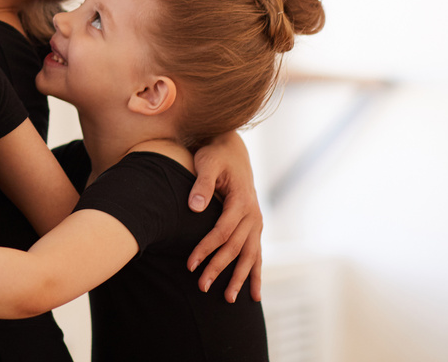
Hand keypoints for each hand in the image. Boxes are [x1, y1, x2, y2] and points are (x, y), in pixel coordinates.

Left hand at [189, 132, 262, 301]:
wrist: (231, 149)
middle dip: (219, 269)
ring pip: (249, 256)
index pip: (223, 232)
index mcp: (241, 201)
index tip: (191, 264)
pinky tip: (253, 295)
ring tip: (227, 299)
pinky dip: (255, 274)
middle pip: (236, 248)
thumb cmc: (214, 155)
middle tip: (202, 287)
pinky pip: (256, 254)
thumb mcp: (206, 163)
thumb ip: (200, 184)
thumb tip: (194, 208)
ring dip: (239, 278)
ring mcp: (256, 222)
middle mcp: (253, 215)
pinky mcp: (254, 227)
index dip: (207, 249)